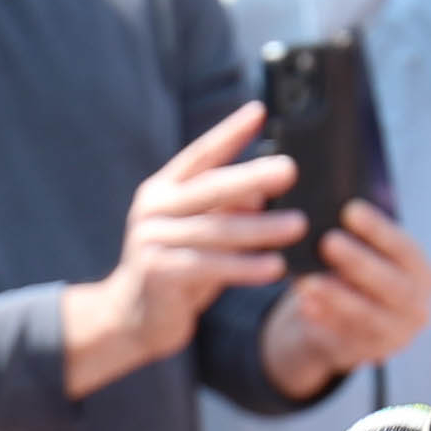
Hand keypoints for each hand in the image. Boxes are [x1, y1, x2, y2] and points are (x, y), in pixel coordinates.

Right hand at [68, 105, 303, 392]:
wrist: (132, 319)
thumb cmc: (177, 271)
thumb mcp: (202, 235)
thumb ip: (225, 212)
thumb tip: (262, 191)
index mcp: (163, 189)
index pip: (201, 154)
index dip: (229, 132)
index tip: (259, 111)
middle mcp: (153, 208)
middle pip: (210, 187)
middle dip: (253, 176)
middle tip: (290, 170)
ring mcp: (151, 239)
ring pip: (215, 230)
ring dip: (260, 229)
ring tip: (298, 226)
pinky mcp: (157, 272)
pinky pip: (209, 266)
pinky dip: (245, 267)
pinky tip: (274, 267)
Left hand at [259, 202, 430, 398]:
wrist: (352, 326)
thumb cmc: (360, 277)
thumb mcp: (368, 257)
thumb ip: (357, 241)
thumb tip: (327, 214)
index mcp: (422, 274)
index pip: (405, 248)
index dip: (379, 230)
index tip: (350, 209)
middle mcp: (418, 306)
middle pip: (391, 284)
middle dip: (359, 262)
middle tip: (328, 241)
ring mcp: (396, 335)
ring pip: (367, 315)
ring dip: (336, 296)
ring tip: (307, 280)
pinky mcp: (369, 354)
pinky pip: (346, 336)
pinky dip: (325, 320)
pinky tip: (306, 305)